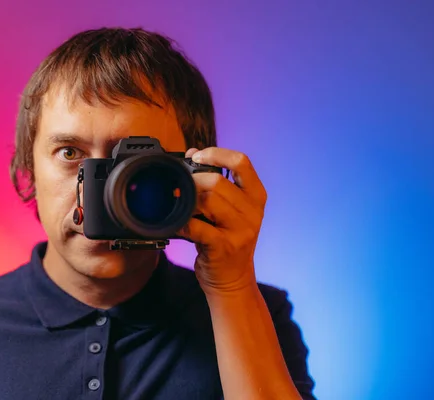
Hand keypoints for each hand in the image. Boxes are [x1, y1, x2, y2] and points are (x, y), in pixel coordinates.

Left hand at [177, 147, 267, 294]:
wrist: (233, 280)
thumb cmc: (228, 240)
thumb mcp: (230, 209)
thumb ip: (216, 181)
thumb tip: (191, 153)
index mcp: (256, 197)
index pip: (241, 162)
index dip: (216, 154)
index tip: (197, 156)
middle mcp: (252, 212)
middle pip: (217, 181)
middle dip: (192, 181)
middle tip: (180, 188)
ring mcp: (241, 231)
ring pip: (208, 200)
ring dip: (186, 201)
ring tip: (179, 206)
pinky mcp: (224, 248)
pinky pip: (197, 227)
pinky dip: (181, 223)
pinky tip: (176, 225)